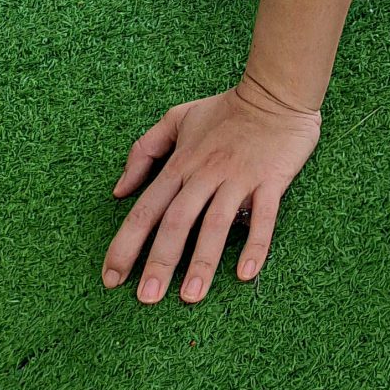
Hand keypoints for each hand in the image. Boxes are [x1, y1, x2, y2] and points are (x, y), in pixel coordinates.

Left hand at [103, 76, 320, 304]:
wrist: (277, 90)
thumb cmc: (226, 109)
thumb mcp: (178, 118)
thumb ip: (143, 150)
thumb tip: (118, 190)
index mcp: (181, 163)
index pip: (147, 209)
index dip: (126, 245)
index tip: (112, 279)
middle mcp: (206, 173)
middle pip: (177, 221)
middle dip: (160, 261)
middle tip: (147, 299)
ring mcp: (240, 177)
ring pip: (216, 223)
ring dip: (203, 261)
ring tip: (191, 296)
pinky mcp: (272, 180)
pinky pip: (264, 217)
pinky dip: (255, 245)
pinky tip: (245, 274)